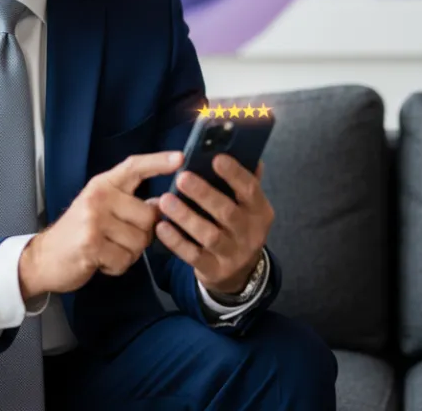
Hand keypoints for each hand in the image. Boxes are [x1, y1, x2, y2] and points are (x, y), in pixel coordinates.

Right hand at [19, 151, 182, 298]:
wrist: (44, 257)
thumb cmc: (79, 233)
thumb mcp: (101, 208)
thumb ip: (130, 204)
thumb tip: (162, 205)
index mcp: (103, 184)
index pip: (134, 167)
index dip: (158, 162)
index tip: (180, 158)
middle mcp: (99, 197)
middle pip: (149, 216)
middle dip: (143, 235)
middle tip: (120, 239)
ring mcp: (93, 220)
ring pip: (140, 241)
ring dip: (129, 253)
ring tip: (107, 249)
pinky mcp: (91, 244)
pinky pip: (125, 260)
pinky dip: (117, 267)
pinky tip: (100, 261)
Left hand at [155, 156, 273, 294]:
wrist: (240, 273)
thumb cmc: (238, 226)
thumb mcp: (247, 206)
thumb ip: (244, 180)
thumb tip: (241, 147)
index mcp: (260, 211)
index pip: (251, 190)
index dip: (234, 174)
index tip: (216, 158)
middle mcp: (250, 233)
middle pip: (227, 212)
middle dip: (204, 194)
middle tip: (182, 177)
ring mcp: (233, 254)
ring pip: (209, 235)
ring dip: (186, 217)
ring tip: (165, 200)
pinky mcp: (214, 270)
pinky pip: (193, 255)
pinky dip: (176, 241)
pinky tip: (161, 227)